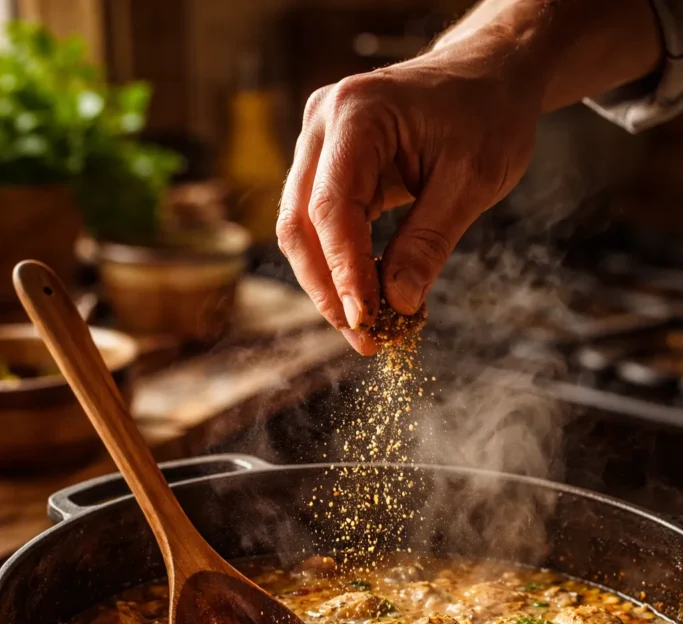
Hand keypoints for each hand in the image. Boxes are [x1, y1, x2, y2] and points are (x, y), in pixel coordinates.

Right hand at [276, 33, 543, 353]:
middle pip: (300, 224)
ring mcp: (319, 145)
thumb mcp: (473, 180)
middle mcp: (323, 123)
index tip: (365, 321)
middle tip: (365, 341)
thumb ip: (430, 242)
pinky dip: (344, 268)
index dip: (344, 272)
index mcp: (358, 113)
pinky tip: (372, 300)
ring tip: (370, 331)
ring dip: (331, 287)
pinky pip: (322, 229)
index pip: (331, 207)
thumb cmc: (488, 115)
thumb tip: (398, 305)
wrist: (489, 77)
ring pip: (302, 232)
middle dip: (329, 290)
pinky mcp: (328, 167)